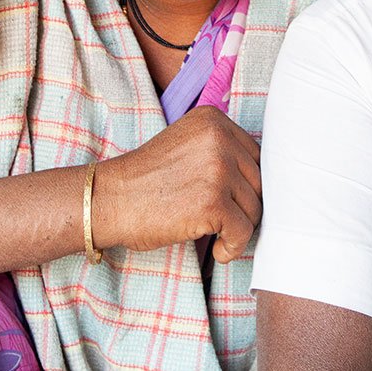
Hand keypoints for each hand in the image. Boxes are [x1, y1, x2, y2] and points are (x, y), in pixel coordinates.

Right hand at [92, 106, 261, 262]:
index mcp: (213, 120)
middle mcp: (219, 138)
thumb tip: (262, 181)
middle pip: (258, 181)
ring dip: (238, 229)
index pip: (255, 157)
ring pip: (254, 208)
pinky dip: (234, 248)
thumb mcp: (185, 145)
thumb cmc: (145, 180)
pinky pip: (244, 232)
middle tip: (222, 222)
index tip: (230, 202)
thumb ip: (220, 150)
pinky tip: (218, 250)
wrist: (109, 200)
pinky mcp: (213, 202)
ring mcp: (217, 169)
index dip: (245, 185)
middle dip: (243, 207)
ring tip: (216, 236)